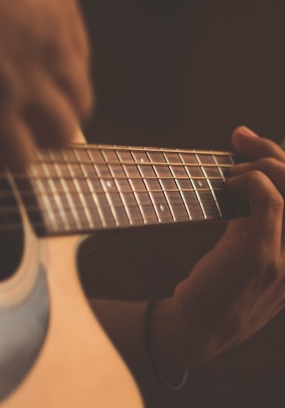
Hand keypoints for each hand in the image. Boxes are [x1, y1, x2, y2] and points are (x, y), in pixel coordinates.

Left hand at [151, 126, 284, 369]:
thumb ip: (255, 224)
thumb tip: (245, 182)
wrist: (194, 331)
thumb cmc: (214, 291)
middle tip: (241, 139)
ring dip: (259, 165)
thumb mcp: (246, 256)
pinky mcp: (262, 255)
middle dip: (273, 153)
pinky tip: (227, 184)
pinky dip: (249, 181)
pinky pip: (269, 199)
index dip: (284, 163)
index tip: (254, 144)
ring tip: (230, 170)